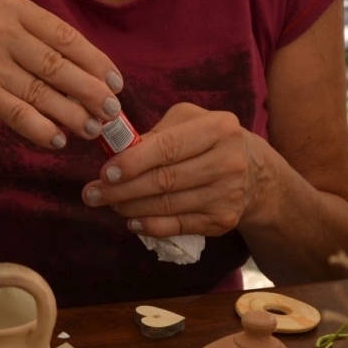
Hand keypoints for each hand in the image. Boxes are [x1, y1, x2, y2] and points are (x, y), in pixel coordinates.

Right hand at [0, 0, 121, 148]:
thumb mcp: (2, 29)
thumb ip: (40, 42)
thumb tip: (93, 76)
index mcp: (12, 7)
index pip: (65, 35)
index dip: (96, 61)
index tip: (115, 82)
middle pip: (57, 65)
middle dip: (90, 92)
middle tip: (111, 111)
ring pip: (42, 92)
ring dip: (72, 115)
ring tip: (91, 129)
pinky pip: (19, 114)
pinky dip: (42, 129)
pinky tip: (58, 139)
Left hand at [81, 102, 260, 237]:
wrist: (255, 173)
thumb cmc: (208, 140)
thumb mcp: (189, 122)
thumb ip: (155, 133)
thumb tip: (118, 151)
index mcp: (218, 128)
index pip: (168, 147)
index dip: (134, 161)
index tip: (106, 172)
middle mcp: (228, 161)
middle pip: (165, 180)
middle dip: (122, 189)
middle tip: (92, 193)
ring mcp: (228, 194)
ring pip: (168, 205)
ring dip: (130, 208)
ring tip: (107, 204)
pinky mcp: (224, 220)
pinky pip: (179, 226)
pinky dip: (151, 226)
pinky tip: (132, 221)